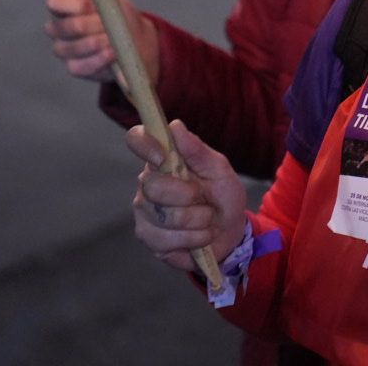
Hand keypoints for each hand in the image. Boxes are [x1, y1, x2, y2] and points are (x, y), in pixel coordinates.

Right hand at [44, 0, 159, 85]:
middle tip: (106, 23)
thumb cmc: (117, 12)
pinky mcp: (76, 67)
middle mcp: (59, 28)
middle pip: (61, 28)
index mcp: (65, 6)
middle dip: (87, 25)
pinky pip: (79, 66)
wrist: (137, 40)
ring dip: (94, 43)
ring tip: (112, 39)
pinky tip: (111, 53)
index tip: (88, 4)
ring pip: (69, 48)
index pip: (53, 1)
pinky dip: (97, 60)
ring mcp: (66, 49)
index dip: (69, 4)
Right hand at [128, 120, 248, 272]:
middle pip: (152, 186)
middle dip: (187, 196)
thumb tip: (175, 126)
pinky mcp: (148, 238)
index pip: (137, 140)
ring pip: (164, 216)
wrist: (230, 232)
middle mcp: (147, 183)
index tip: (163, 157)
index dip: (145, 146)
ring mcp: (144, 212)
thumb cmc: (223, 195)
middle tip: (203, 198)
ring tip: (207, 219)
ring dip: (197, 220)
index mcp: (162, 159)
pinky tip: (201, 236)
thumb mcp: (219, 170)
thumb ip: (197, 150)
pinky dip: (193, 239)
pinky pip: (166, 240)